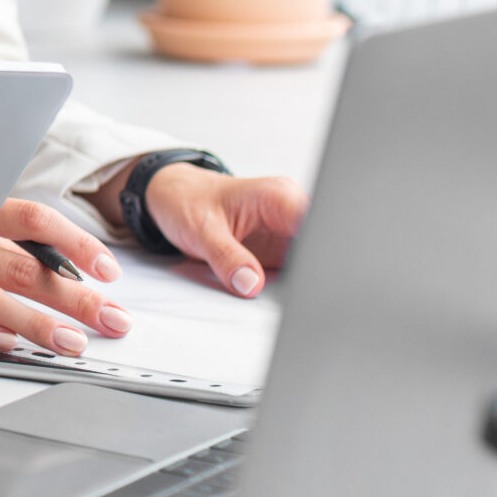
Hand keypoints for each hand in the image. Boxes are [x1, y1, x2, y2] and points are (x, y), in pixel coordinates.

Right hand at [0, 197, 130, 355]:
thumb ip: (2, 229)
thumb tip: (63, 255)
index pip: (34, 220)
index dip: (75, 245)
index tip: (107, 271)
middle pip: (24, 267)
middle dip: (75, 297)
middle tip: (111, 319)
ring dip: (36, 324)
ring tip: (72, 342)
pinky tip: (8, 346)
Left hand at [119, 162, 307, 297]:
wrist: (175, 197)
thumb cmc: (187, 201)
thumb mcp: (201, 231)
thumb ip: (226, 258)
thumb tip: (251, 285)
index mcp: (277, 196)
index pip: (315, 224)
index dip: (320, 253)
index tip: (310, 279)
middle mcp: (289, 211)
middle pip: (321, 244)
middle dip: (316, 271)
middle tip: (303, 298)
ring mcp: (288, 231)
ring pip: (312, 260)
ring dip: (306, 280)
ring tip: (296, 300)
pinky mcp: (281, 249)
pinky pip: (297, 269)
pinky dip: (294, 283)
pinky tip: (288, 296)